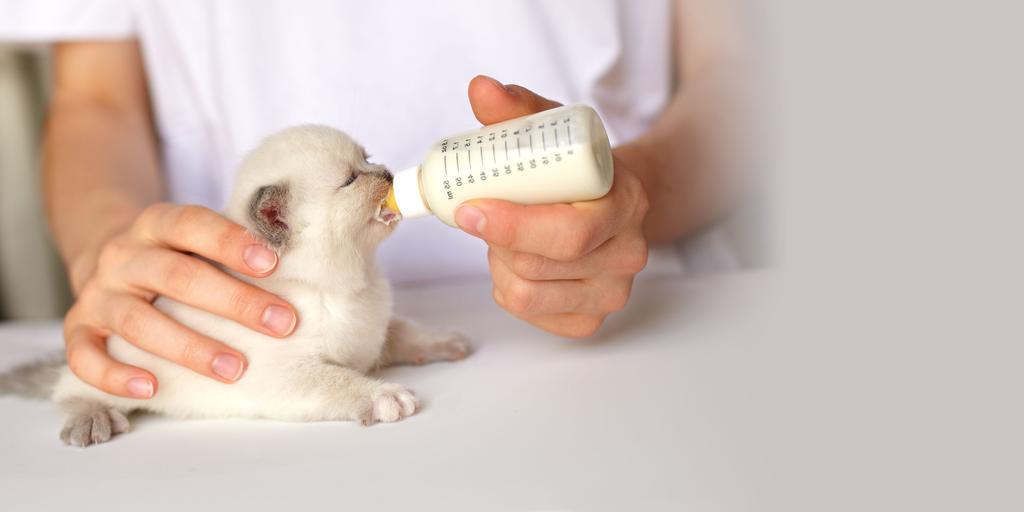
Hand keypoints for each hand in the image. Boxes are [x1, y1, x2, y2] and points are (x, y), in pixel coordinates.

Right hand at [64, 203, 297, 397]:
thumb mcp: (195, 239)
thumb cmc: (174, 255)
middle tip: (280, 324)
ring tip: (235, 368)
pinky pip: (86, 356)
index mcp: (157, 224)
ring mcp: (98, 293)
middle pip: (177, 277)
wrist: (104, 256)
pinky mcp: (79, 328)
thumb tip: (301, 270)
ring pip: (138, 321)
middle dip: (234, 302)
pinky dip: (116, 375)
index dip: (231, 242)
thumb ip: (233, 250)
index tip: (273, 264)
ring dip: (190, 347)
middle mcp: (124, 255)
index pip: (192, 224)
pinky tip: (152, 388)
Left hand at [458, 76, 649, 337]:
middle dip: (495, 241)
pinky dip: (509, 288)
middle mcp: (628, 253)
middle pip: (540, 265)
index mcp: (625, 203)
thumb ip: (517, 111)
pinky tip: (517, 262)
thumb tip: (482, 89)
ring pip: (527, 293)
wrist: (613, 202)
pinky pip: (530, 313)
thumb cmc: (576, 167)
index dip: (512, 226)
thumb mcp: (552, 131)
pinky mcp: (590, 319)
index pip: (569, 232)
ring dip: (500, 264)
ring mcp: (612, 292)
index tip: (469, 208)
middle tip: (477, 214)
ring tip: (504, 236)